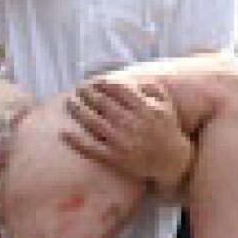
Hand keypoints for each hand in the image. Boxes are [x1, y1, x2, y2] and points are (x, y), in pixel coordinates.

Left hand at [62, 77, 192, 194]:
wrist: (173, 163)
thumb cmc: (166, 128)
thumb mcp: (165, 104)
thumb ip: (150, 87)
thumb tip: (130, 74)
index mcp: (145, 109)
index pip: (117, 89)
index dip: (101, 83)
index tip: (93, 80)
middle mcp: (133, 124)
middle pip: (102, 104)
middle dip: (87, 94)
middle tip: (78, 88)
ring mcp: (123, 142)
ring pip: (93, 122)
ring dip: (78, 111)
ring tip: (69, 102)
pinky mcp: (115, 159)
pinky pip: (91, 148)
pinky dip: (76, 140)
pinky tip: (64, 132)